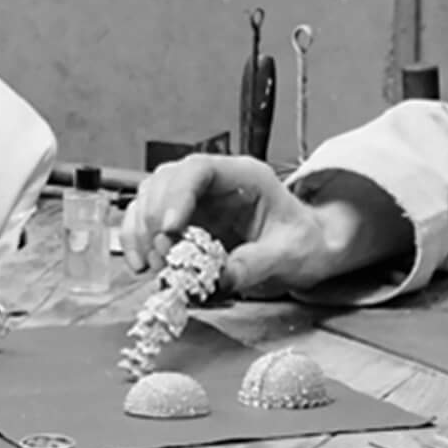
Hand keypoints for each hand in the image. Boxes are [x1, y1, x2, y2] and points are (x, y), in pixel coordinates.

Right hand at [120, 156, 349, 296]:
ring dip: (142, 231)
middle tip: (163, 256)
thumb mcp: (290, 254)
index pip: (199, 169)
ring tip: (154, 264)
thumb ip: (257, 263)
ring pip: (150, 199)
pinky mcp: (184, 223)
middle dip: (155, 219)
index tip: (170, 228)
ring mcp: (196, 202)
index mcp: (244, 177)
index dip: (177, 195)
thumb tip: (222, 278)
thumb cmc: (304, 241)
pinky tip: (143, 265)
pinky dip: (139, 242)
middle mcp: (214, 184)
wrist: (309, 251)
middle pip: (166, 182)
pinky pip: (149, 223)